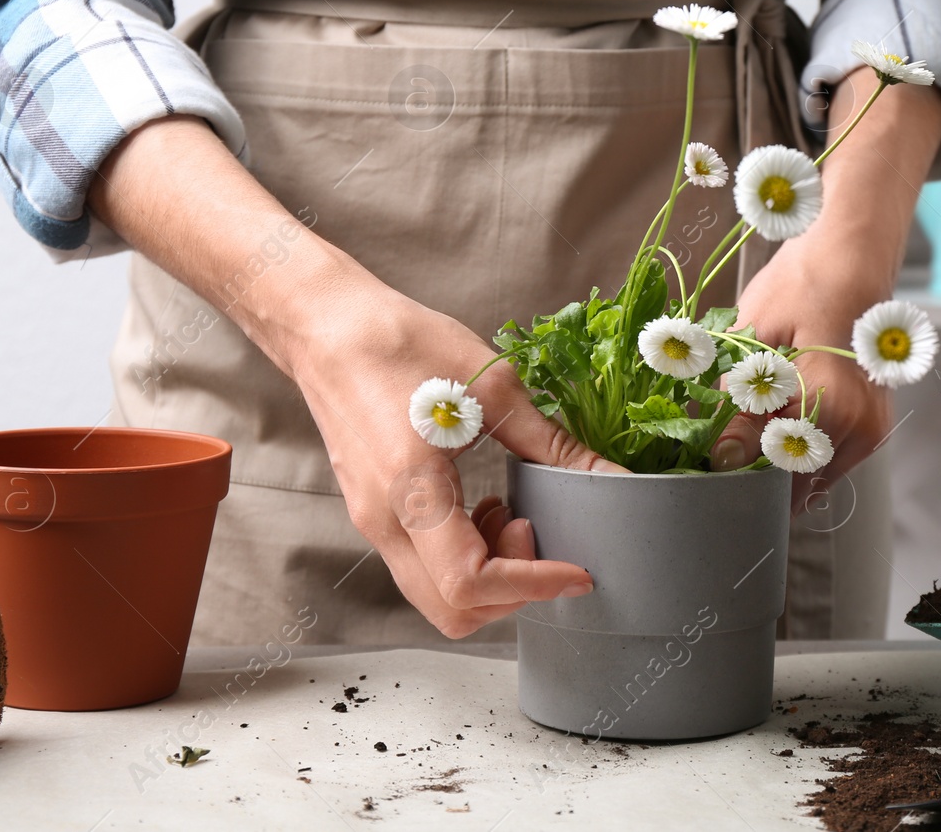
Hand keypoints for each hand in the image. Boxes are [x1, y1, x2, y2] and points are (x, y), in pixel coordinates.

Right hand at [284, 265, 624, 637]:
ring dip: (489, 575)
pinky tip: (483, 506)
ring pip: (436, 595)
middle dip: (511, 589)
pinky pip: (424, 566)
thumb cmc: (402, 343)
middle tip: (536, 529)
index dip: (534, 585)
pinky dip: (466, 557)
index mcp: (412, 490)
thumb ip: (553, 445)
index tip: (576, 569)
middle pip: (452, 611)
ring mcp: (372, 523)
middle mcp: (384, 522)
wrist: (330, 328)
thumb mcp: (494, 387)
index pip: (471, 583)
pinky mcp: (374, 514)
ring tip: (511, 512)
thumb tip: (611, 480)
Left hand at [708, 73, 940, 512]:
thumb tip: (721, 458)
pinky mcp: (874, 425)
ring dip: (777, 454)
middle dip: (756, 464)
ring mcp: (872, 429)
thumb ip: (738, 403)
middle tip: (726, 435)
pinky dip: (799, 444)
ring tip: (754, 415)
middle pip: (794, 479)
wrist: (852, 257)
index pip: (773, 470)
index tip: (710, 453)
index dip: (736, 466)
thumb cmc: (803, 284)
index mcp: (832, 406)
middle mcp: (861, 428)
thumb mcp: (755, 336)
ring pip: (811, 471)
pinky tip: (779, 413)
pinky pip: (828, 456)